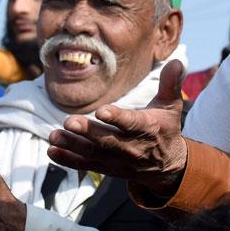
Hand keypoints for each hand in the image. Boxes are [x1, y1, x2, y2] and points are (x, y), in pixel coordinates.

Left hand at [47, 60, 186, 194]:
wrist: (167, 165)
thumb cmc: (165, 128)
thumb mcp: (171, 106)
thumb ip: (171, 84)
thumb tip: (177, 61)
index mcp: (148, 129)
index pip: (132, 124)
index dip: (117, 118)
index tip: (101, 111)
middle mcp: (133, 148)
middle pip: (108, 141)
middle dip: (88, 132)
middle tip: (68, 122)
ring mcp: (119, 161)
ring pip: (94, 154)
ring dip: (72, 146)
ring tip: (54, 136)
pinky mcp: (107, 168)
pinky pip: (86, 165)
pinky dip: (68, 160)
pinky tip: (52, 151)